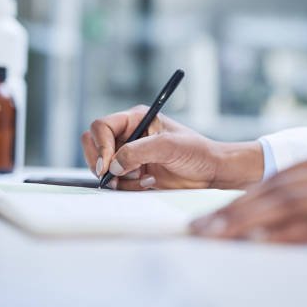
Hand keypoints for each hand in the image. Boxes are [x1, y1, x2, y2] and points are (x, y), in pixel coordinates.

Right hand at [81, 105, 263, 189]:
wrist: (212, 173)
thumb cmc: (197, 153)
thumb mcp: (168, 146)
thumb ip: (137, 152)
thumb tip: (112, 165)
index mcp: (136, 119)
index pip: (101, 127)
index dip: (100, 145)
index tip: (108, 164)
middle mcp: (129, 135)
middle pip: (93, 145)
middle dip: (101, 163)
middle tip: (116, 177)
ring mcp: (130, 155)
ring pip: (102, 167)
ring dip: (118, 177)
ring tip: (143, 179)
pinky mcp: (134, 174)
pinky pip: (116, 182)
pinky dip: (127, 187)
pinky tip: (149, 183)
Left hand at [191, 144, 306, 298]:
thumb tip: (265, 224)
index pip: (281, 178)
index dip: (243, 199)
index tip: (212, 218)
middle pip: (279, 190)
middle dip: (234, 213)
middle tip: (200, 232)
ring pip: (291, 207)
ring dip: (248, 226)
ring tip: (216, 241)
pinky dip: (284, 238)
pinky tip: (259, 247)